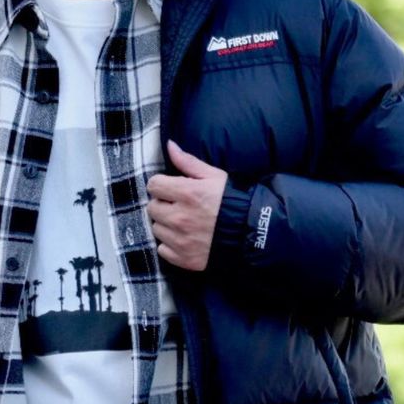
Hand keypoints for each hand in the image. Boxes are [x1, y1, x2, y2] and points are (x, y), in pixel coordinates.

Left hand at [146, 141, 227, 270]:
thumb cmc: (232, 201)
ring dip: (166, 225)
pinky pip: (162, 249)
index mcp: (187, 193)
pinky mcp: (183, 258)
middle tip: (178, 207)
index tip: (170, 189)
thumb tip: (169, 145)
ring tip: (183, 223)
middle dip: (163, 205)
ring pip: (156, 229)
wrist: (251, 233)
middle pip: (152, 208)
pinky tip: (184, 239)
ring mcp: (181, 240)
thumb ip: (188, 162)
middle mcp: (180, 218)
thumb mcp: (214, 176)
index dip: (162, 185)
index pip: (154, 185)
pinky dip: (170, 245)